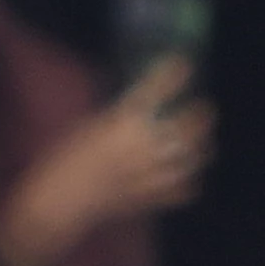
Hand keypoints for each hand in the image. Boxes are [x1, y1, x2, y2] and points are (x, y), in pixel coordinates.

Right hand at [0, 56, 213, 265]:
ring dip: (201, 148)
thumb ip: (117, 118)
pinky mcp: (148, 197)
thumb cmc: (65, 160)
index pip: (156, 90)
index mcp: (121, 123)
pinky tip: (187, 177)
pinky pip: (182, 190)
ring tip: (203, 143)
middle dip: (201, 115)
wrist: (59, 202)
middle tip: (205, 110)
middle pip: (187, 126)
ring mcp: (148, 173)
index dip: (174, 73)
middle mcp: (141, 145)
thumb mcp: (88, 127)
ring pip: (191, 158)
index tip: (183, 64)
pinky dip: (188, 183)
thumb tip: (139, 110)